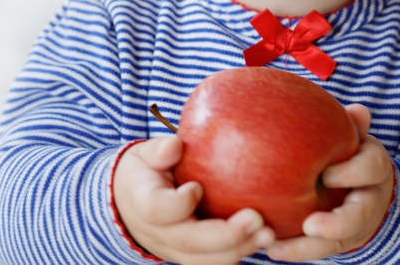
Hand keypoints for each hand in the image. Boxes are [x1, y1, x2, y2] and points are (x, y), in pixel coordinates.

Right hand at [113, 136, 275, 263]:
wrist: (131, 204)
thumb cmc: (146, 171)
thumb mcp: (146, 154)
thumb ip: (159, 150)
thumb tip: (175, 145)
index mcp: (143, 203)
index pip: (158, 210)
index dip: (179, 204)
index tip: (197, 187)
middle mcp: (159, 233)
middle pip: (190, 242)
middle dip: (227, 235)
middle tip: (257, 220)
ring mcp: (175, 250)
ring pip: (206, 260)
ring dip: (240, 248)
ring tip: (268, 234)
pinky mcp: (193, 256)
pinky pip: (216, 262)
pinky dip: (241, 252)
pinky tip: (265, 237)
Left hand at [266, 104, 393, 261]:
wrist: (364, 186)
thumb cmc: (350, 152)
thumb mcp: (354, 137)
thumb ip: (352, 125)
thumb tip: (358, 110)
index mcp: (374, 170)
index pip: (371, 168)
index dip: (351, 172)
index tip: (328, 174)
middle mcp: (367, 202)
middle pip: (357, 217)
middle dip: (335, 224)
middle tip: (309, 225)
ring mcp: (353, 227)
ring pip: (335, 243)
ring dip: (306, 247)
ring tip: (275, 247)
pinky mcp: (334, 242)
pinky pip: (316, 250)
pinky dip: (294, 251)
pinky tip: (270, 249)